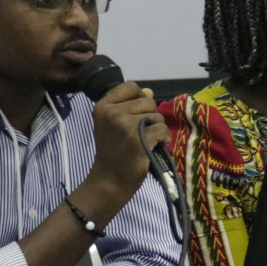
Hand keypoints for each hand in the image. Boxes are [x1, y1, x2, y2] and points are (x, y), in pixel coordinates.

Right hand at [79, 81, 167, 219]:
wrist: (109, 179)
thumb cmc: (113, 150)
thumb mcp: (113, 123)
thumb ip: (129, 105)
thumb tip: (149, 91)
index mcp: (103, 105)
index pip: (131, 86)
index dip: (139, 97)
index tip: (135, 114)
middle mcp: (112, 112)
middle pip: (148, 101)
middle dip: (149, 116)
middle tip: (139, 133)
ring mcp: (125, 124)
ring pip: (157, 116)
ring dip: (156, 128)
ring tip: (145, 141)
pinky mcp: (139, 138)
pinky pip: (163, 130)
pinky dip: (163, 139)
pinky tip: (154, 147)